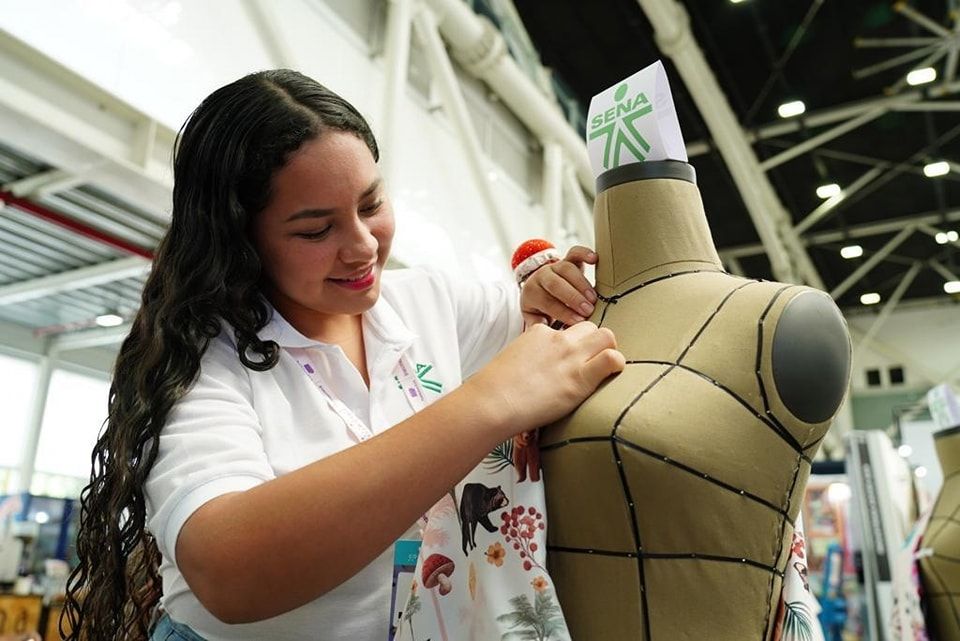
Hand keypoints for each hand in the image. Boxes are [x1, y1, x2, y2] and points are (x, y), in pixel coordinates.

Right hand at [467, 321, 624, 438]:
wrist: (493, 401)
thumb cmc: (496, 388)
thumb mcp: (513, 359)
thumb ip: (530, 356)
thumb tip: (536, 368)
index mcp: (539, 333)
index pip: (567, 329)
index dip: (572, 344)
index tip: (569, 359)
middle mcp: (558, 339)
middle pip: (590, 327)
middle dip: (593, 343)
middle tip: (590, 363)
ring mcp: (570, 356)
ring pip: (606, 336)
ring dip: (608, 350)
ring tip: (602, 369)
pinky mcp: (580, 377)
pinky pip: (612, 359)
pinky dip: (617, 364)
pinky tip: (611, 374)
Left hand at [520, 245, 598, 327]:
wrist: (539, 290)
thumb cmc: (540, 308)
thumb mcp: (536, 319)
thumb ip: (542, 326)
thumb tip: (552, 336)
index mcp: (531, 293)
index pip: (547, 302)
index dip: (563, 312)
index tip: (578, 322)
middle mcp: (541, 276)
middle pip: (555, 284)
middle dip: (573, 298)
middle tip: (588, 311)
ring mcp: (555, 266)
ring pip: (566, 269)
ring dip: (581, 284)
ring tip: (593, 299)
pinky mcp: (567, 259)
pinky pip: (575, 252)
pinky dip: (585, 254)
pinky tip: (595, 260)